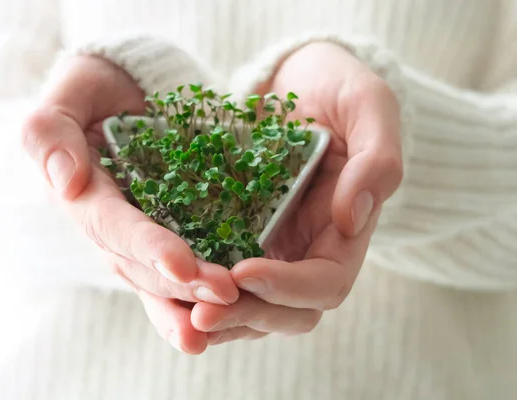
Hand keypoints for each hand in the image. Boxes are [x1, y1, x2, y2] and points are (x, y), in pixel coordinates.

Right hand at [22, 55, 238, 353]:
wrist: (128, 90)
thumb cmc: (95, 88)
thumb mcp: (68, 95)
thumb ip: (51, 133)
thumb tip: (67, 184)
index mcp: (84, 197)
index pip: (113, 227)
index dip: (146, 247)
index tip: (181, 266)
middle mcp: (110, 227)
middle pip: (142, 264)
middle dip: (182, 283)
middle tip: (226, 294)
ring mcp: (141, 234)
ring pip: (163, 277)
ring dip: (194, 298)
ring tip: (232, 308)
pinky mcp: (170, 231)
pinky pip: (185, 266)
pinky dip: (203, 290)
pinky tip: (236, 304)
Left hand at [191, 42, 402, 343]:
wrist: (296, 78)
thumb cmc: (337, 87)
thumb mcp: (368, 106)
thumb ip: (376, 161)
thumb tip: (351, 220)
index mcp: (344, 232)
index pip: (325, 283)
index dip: (288, 287)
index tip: (245, 273)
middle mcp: (307, 250)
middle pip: (286, 310)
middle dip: (246, 315)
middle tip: (201, 314)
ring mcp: (271, 246)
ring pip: (249, 305)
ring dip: (219, 318)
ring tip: (176, 314)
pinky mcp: (237, 234)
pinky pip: (218, 275)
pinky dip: (196, 291)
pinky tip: (164, 289)